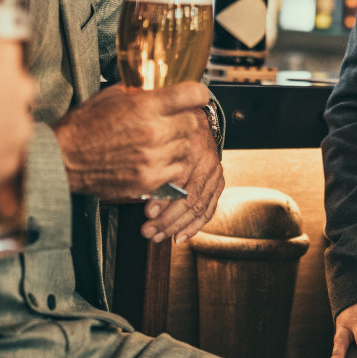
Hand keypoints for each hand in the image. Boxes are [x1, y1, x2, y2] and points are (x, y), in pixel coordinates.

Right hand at [52, 81, 208, 200]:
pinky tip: (155, 160)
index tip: (196, 96)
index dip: (198, 94)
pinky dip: (170, 165)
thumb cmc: (83, 126)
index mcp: (145, 106)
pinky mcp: (150, 180)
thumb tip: (158, 84)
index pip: (192, 95)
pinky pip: (177, 170)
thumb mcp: (110, 96)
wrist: (64, 159)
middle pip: (191, 123)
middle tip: (169, 122)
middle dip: (183, 120)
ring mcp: (153, 158)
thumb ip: (139, 90)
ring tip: (158, 143)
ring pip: (186, 148)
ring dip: (177, 144)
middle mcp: (153, 132)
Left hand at [142, 122, 223, 244]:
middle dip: (167, 220)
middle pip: (190, 199)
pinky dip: (195, 226)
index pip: (179, 180)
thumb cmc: (172, 131)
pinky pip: (209, 209)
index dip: (163, 199)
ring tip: (159, 237)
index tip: (147, 213)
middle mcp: (207, 163)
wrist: (196, 120)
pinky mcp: (219, 183)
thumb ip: (152, 164)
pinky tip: (180, 236)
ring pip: (199, 207)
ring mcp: (215, 174)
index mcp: (192, 149)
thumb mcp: (160, 140)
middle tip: (148, 231)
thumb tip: (137, 193)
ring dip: (178, 226)